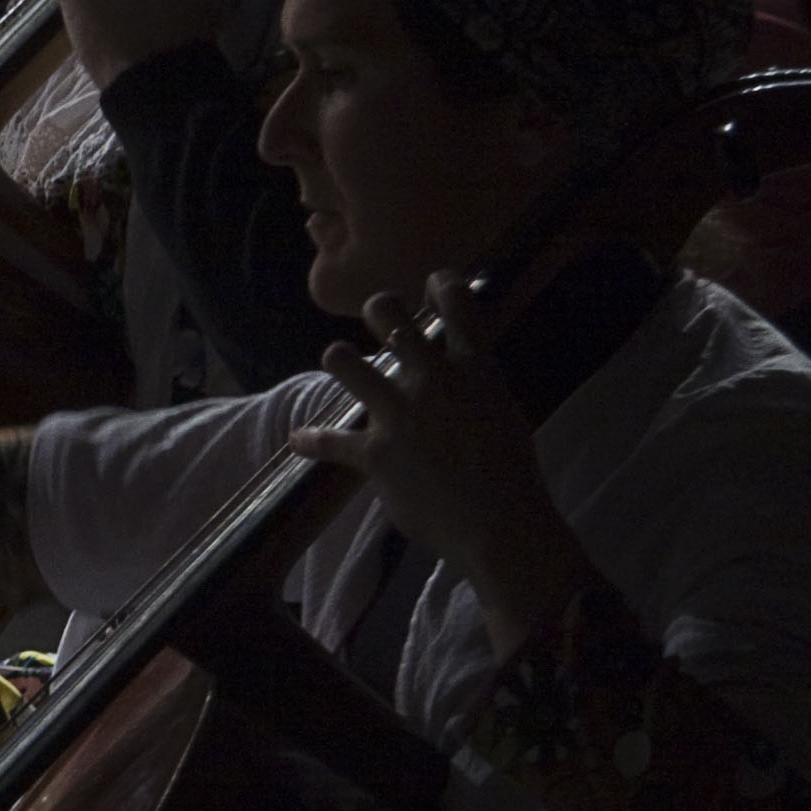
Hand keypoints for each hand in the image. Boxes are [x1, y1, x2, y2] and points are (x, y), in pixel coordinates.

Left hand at [287, 277, 593, 652]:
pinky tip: (298, 441)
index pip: (457, 303)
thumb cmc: (511, 476)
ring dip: (341, 357)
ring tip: (340, 358)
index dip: (442, 284)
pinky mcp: (374, 453)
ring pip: (346, 361)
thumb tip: (458, 379)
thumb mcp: (503, 416)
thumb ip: (476, 390)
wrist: (500, 526)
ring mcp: (400, 415)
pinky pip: (330, 442)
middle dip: (381, 309)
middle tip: (381, 316)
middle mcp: (433, 382)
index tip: (434, 284)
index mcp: (475, 371)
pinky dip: (311, 442)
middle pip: (391, 319)